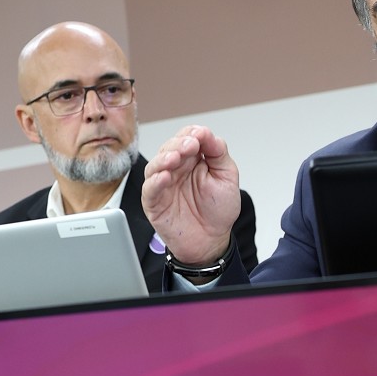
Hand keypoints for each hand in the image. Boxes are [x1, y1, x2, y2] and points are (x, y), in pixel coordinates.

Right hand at [142, 126, 239, 265]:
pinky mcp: (154, 202)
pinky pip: (149, 189)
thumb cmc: (217, 211)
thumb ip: (219, 153)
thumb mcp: (227, 177)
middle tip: (190, 145)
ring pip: (155, 165)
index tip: (201, 135)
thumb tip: (209, 134)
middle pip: (170, 147)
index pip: (187, 138)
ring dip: (164, 158)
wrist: (212, 241)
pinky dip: (155, 181)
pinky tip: (165, 177)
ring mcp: (163, 184)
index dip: (193, 134)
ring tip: (175, 158)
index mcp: (193, 160)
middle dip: (179, 144)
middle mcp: (176, 169)